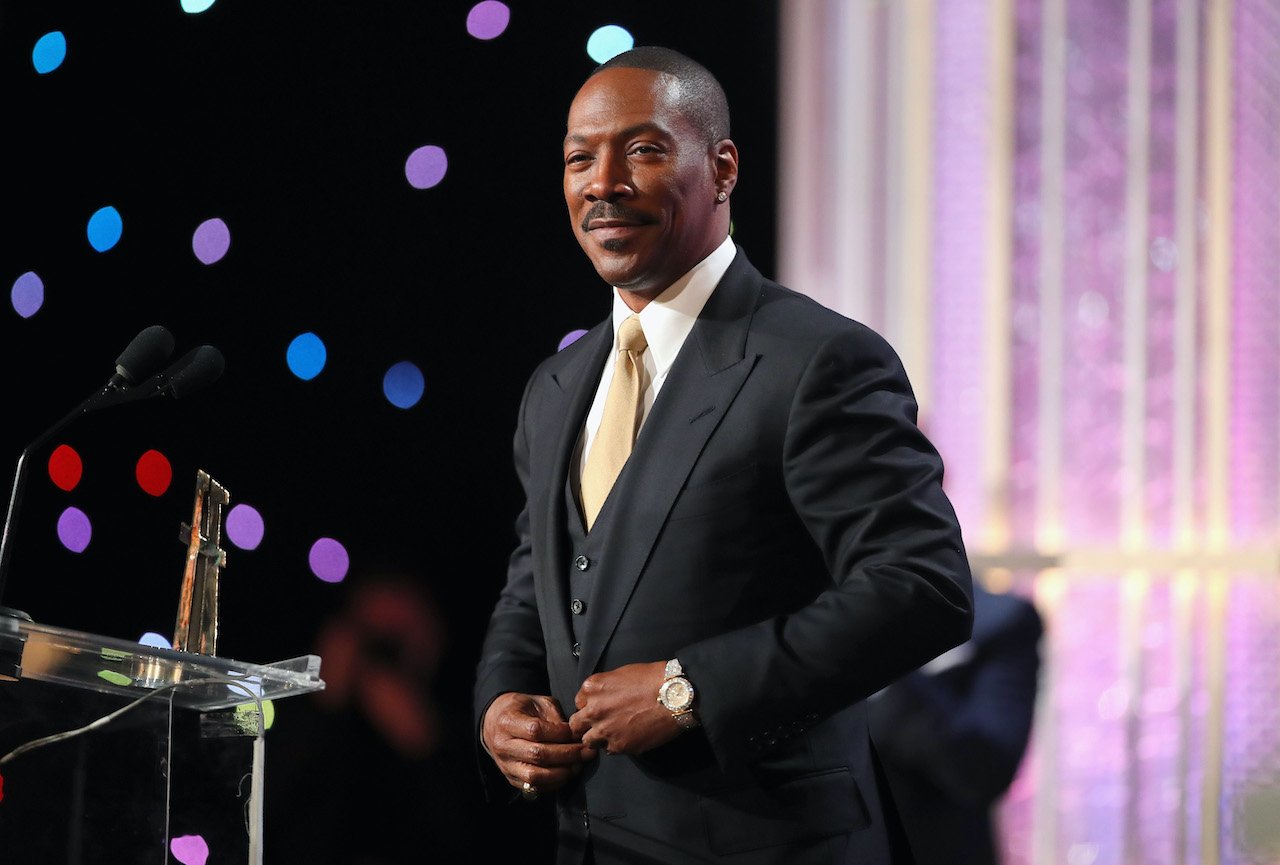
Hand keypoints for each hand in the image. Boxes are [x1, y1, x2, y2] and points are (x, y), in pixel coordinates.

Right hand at [481, 692, 596, 795]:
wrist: (494, 723)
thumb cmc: (520, 710)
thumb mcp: (537, 702)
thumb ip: (555, 716)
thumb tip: (574, 735)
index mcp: (508, 721)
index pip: (536, 731)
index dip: (560, 733)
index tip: (577, 733)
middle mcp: (503, 746)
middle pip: (538, 755)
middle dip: (567, 755)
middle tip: (587, 752)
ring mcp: (505, 765)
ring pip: (535, 776)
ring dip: (562, 773)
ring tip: (578, 765)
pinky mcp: (510, 778)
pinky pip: (534, 787)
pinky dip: (553, 783)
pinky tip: (566, 773)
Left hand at [568, 661, 680, 755]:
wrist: (675, 696)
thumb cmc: (652, 679)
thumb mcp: (621, 674)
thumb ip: (604, 689)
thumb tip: (601, 699)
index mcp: (592, 688)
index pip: (578, 703)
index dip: (589, 706)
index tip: (600, 708)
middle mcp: (593, 710)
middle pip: (576, 724)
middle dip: (586, 724)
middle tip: (600, 724)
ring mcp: (604, 730)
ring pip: (588, 741)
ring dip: (597, 738)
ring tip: (612, 734)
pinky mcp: (619, 746)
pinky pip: (608, 750)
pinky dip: (615, 745)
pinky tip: (627, 737)